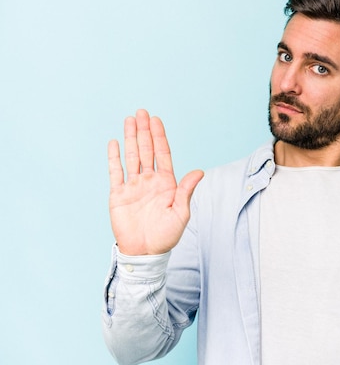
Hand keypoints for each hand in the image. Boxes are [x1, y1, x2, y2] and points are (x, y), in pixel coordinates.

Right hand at [108, 109, 203, 255]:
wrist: (145, 252)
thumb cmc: (166, 235)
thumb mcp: (180, 213)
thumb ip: (186, 191)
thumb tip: (199, 171)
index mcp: (166, 183)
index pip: (162, 154)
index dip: (159, 137)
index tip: (156, 120)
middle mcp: (149, 180)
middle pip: (146, 150)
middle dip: (144, 131)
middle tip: (141, 112)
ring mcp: (133, 186)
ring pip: (132, 156)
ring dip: (130, 138)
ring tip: (129, 120)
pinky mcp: (118, 194)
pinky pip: (116, 172)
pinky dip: (114, 158)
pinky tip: (114, 143)